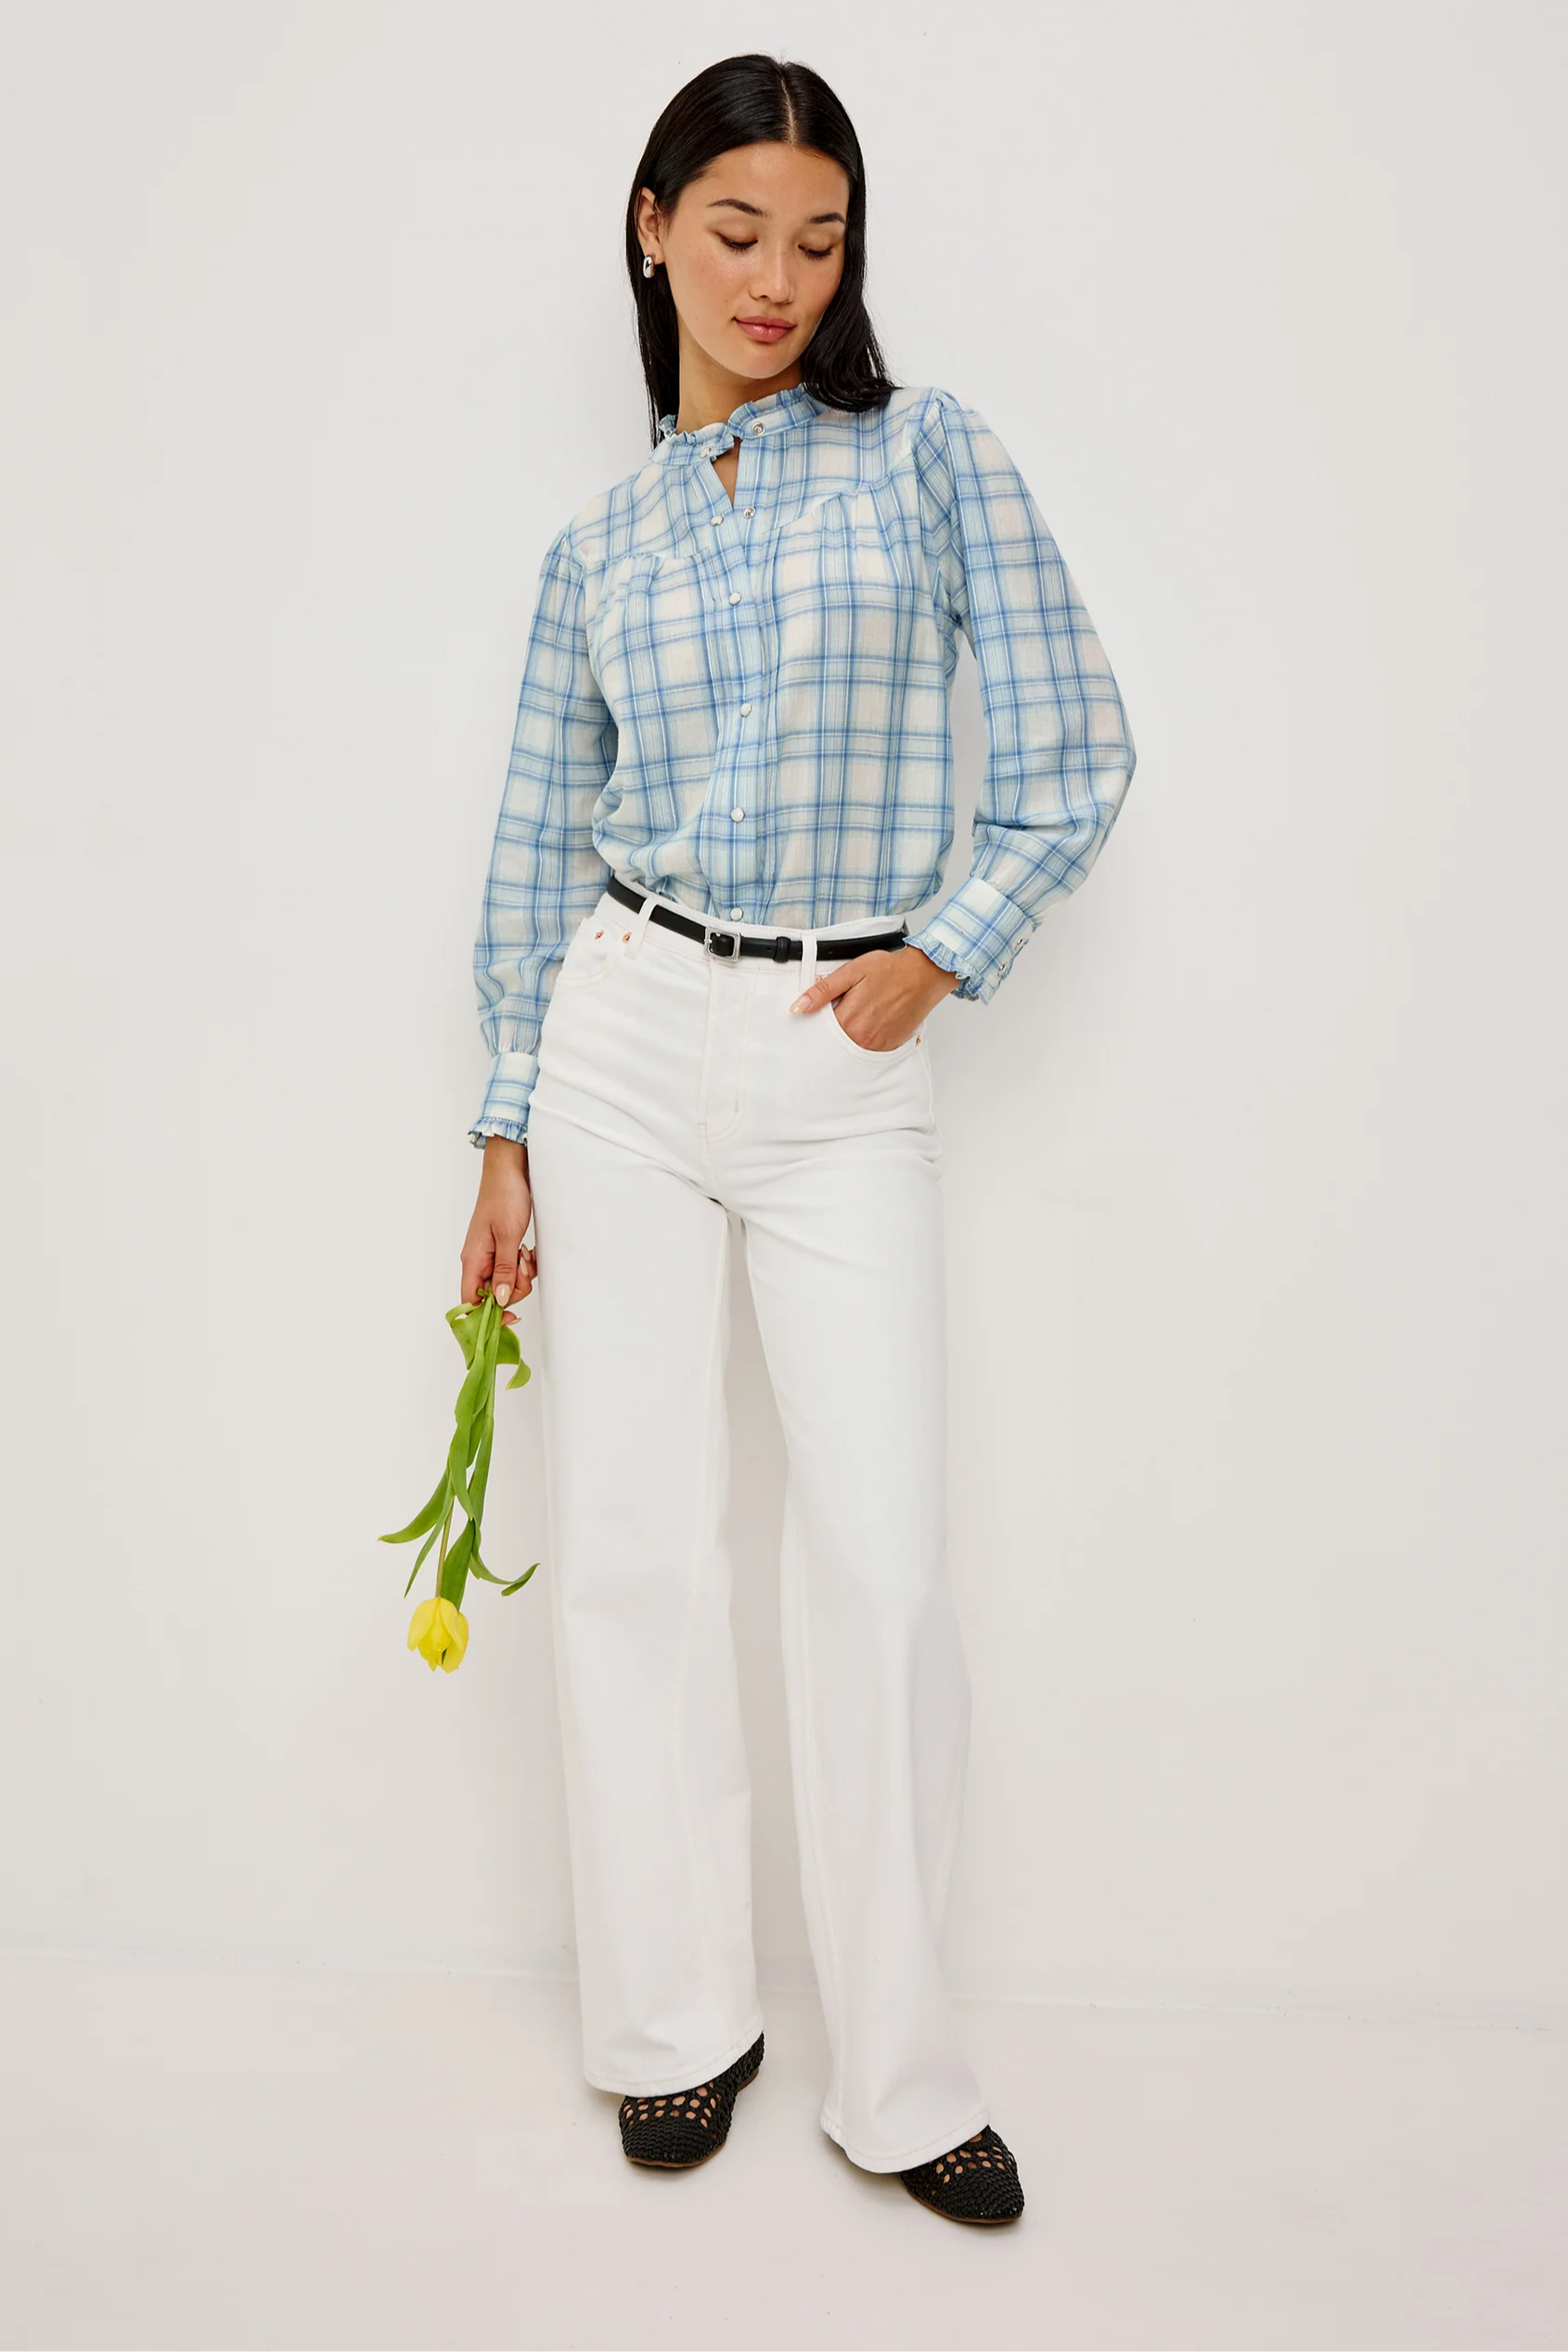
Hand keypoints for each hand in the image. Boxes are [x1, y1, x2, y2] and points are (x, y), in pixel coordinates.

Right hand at [461, 1137, 533, 1322]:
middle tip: (523, 1266)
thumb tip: (501, 1301)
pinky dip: (522, 1264)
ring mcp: (488, 1254)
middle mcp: (477, 1260)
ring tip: (525, 1253)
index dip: (487, 1316)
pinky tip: (527, 1250)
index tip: (510, 1317)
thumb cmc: (504, 1196)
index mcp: (472, 1260)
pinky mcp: (500, 1247)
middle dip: (514, 1288)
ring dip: (521, 1274)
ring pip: (505, 1282)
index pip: (469, 1302)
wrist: (509, 1169)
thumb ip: (504, 1271)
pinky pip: (511, 1268)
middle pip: (492, 1295)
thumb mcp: (508, 1237)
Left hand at [790, 943, 959, 1048]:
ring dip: (846, 1037)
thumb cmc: (890, 970)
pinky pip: (867, 1051)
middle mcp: (861, 1038)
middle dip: (829, 1032)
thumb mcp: (851, 972)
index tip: (814, 1016)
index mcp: (848, 1020)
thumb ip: (822, 991)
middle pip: (833, 1043)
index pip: (818, 1032)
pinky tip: (868, 1025)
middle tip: (841, 1011)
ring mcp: (876, 1045)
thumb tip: (798, 1007)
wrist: (923, 975)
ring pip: (849, 1049)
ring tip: (857, 1015)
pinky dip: (862, 1041)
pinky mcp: (889, 1047)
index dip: (814, 1023)